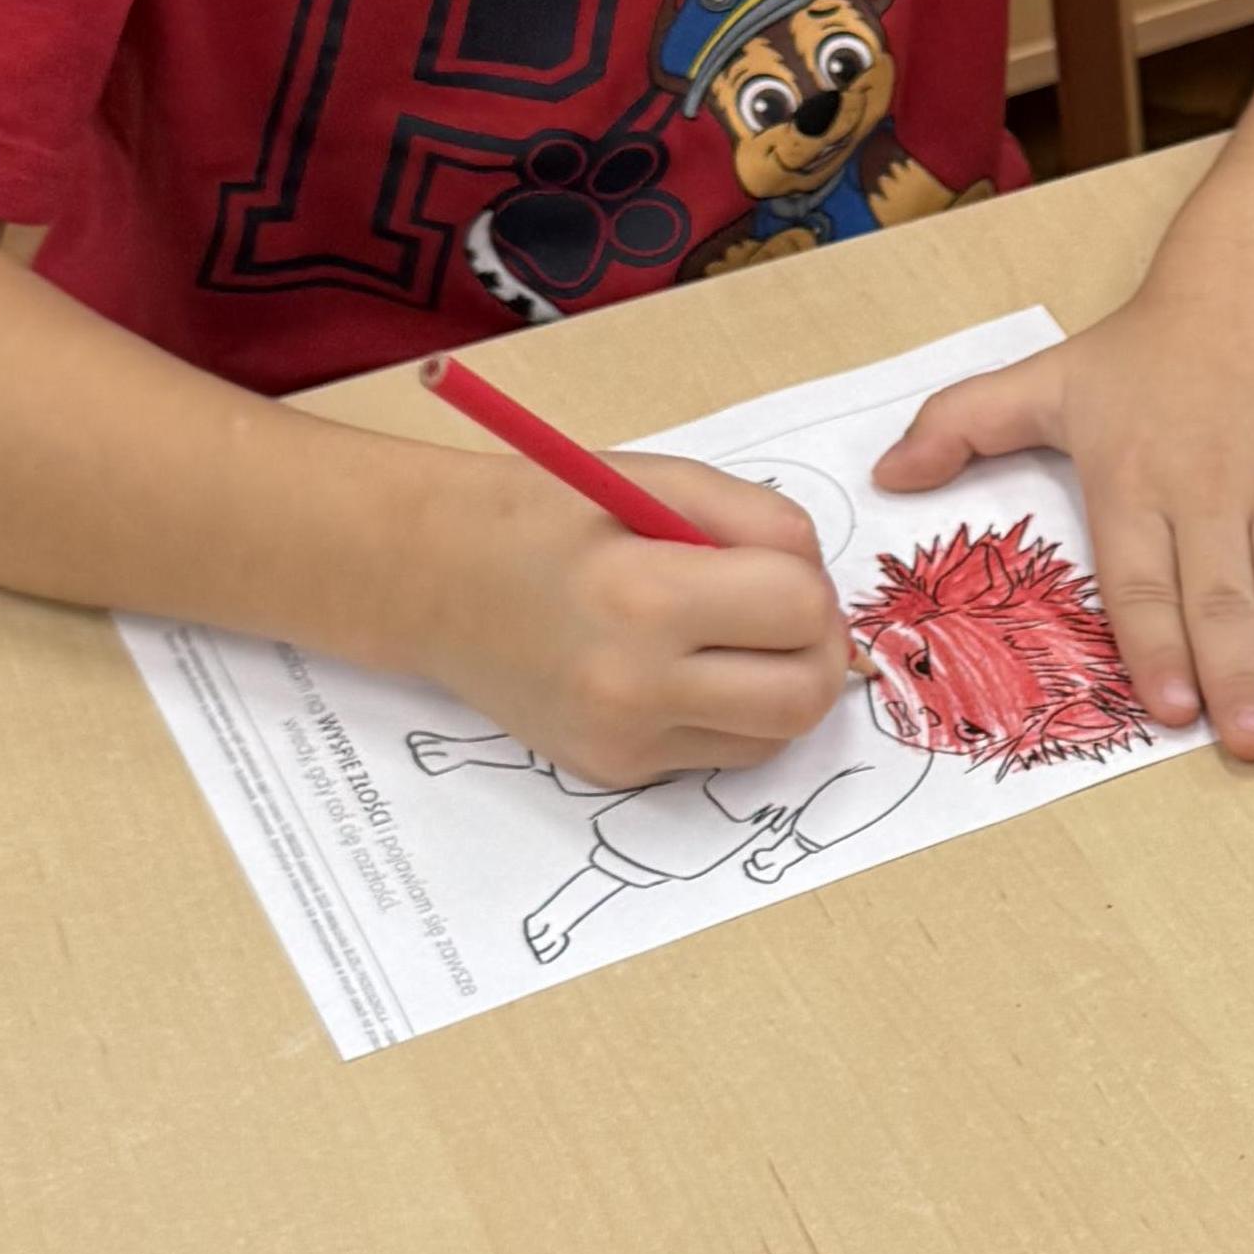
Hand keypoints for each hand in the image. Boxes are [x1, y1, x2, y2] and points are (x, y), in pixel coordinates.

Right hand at [420, 452, 856, 784]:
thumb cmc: (544, 514)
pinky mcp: (614, 771)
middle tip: (783, 608)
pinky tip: (690, 668)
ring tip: (738, 636)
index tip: (774, 562)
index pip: (798, 608)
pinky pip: (724, 753)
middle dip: (818, 646)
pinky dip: (734, 713)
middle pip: (804, 695)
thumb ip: (760, 522)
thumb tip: (825, 585)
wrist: (428, 578)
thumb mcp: (656, 482)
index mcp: (642, 596)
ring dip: (784, 685)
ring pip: (776, 737)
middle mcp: (632, 686)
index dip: (807, 578)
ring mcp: (621, 741)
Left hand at [870, 268, 1253, 764]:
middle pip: (1223, 597)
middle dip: (1235, 677)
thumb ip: (960, 426)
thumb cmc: (1149, 346)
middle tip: (1249, 745)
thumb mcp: (1045, 378)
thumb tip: (885, 476)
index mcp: (1135, 478)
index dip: (1157, 646)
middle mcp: (1212, 488)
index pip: (1143, 579)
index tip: (1168, 708)